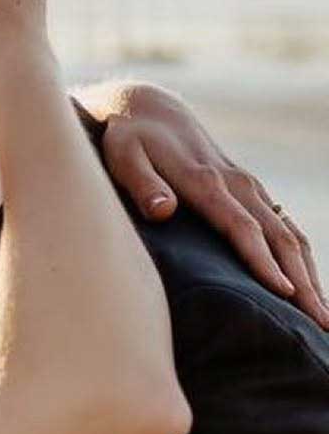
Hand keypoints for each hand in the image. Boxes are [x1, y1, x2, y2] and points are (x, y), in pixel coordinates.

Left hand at [100, 82, 328, 327]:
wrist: (149, 110)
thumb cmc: (130, 140)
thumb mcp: (124, 158)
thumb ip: (142, 185)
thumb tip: (163, 210)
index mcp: (207, 182)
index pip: (243, 228)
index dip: (263, 262)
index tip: (284, 294)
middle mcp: (237, 184)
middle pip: (279, 237)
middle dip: (302, 281)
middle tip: (320, 323)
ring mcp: (248, 187)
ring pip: (289, 234)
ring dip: (310, 275)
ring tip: (323, 318)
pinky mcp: (250, 191)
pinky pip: (285, 228)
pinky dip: (301, 259)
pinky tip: (307, 288)